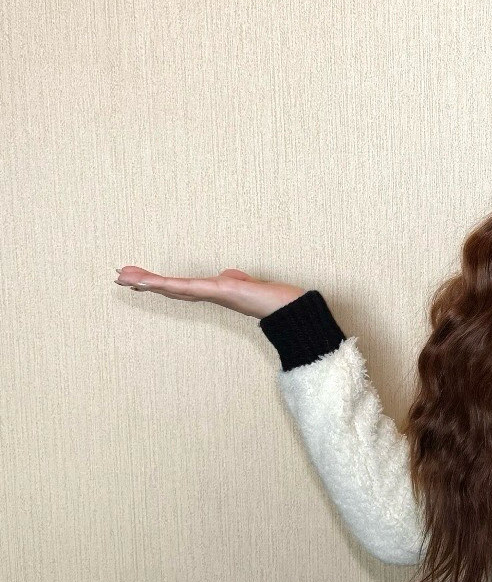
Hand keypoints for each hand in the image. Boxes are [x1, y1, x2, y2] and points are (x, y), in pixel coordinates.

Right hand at [114, 265, 306, 320]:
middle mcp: (207, 294)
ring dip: (148, 282)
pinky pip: (187, 287)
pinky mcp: (217, 290)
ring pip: (173, 288)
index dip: (157, 283)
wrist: (284, 307)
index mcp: (210, 291)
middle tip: (118, 276)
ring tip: (124, 277)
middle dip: (143, 282)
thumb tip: (228, 275)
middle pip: (169, 288)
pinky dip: (167, 284)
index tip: (136, 278)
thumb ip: (234, 279)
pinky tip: (150, 282)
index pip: (178, 287)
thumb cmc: (267, 296)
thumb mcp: (246, 283)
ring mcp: (210, 293)